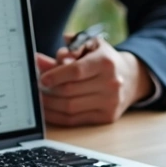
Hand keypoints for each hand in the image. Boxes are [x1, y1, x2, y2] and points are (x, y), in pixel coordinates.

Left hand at [35, 34, 150, 125]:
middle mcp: (111, 83)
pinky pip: (75, 120)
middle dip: (49, 90)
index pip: (76, 71)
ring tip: (39, 98)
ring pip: (70, 107)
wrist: (130, 78)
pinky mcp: (106, 117)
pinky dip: (56, 116)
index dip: (56, 75)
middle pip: (70, 91)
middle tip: (36, 88)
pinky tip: (47, 110)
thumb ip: (66, 51)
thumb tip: (39, 60)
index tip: (42, 78)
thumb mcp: (89, 46)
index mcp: (106, 62)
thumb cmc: (103, 60)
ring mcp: (110, 103)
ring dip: (49, 105)